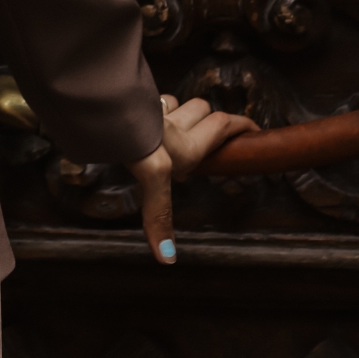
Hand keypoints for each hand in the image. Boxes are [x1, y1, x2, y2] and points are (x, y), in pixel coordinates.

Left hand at [126, 95, 258, 265]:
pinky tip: (143, 120)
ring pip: (173, 103)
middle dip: (213, 120)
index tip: (255, 130)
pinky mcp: (131, 100)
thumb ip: (159, 211)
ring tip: (175, 131)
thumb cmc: (134, 138)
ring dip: (179, 113)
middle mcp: (172, 125)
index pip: (222, 126)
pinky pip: (146, 101)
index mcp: (185, 146)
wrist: (104, 102)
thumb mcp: (152, 173)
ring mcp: (151, 108)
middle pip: (203, 111)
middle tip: (215, 135)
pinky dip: (150, 109)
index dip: (241, 126)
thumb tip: (167, 257)